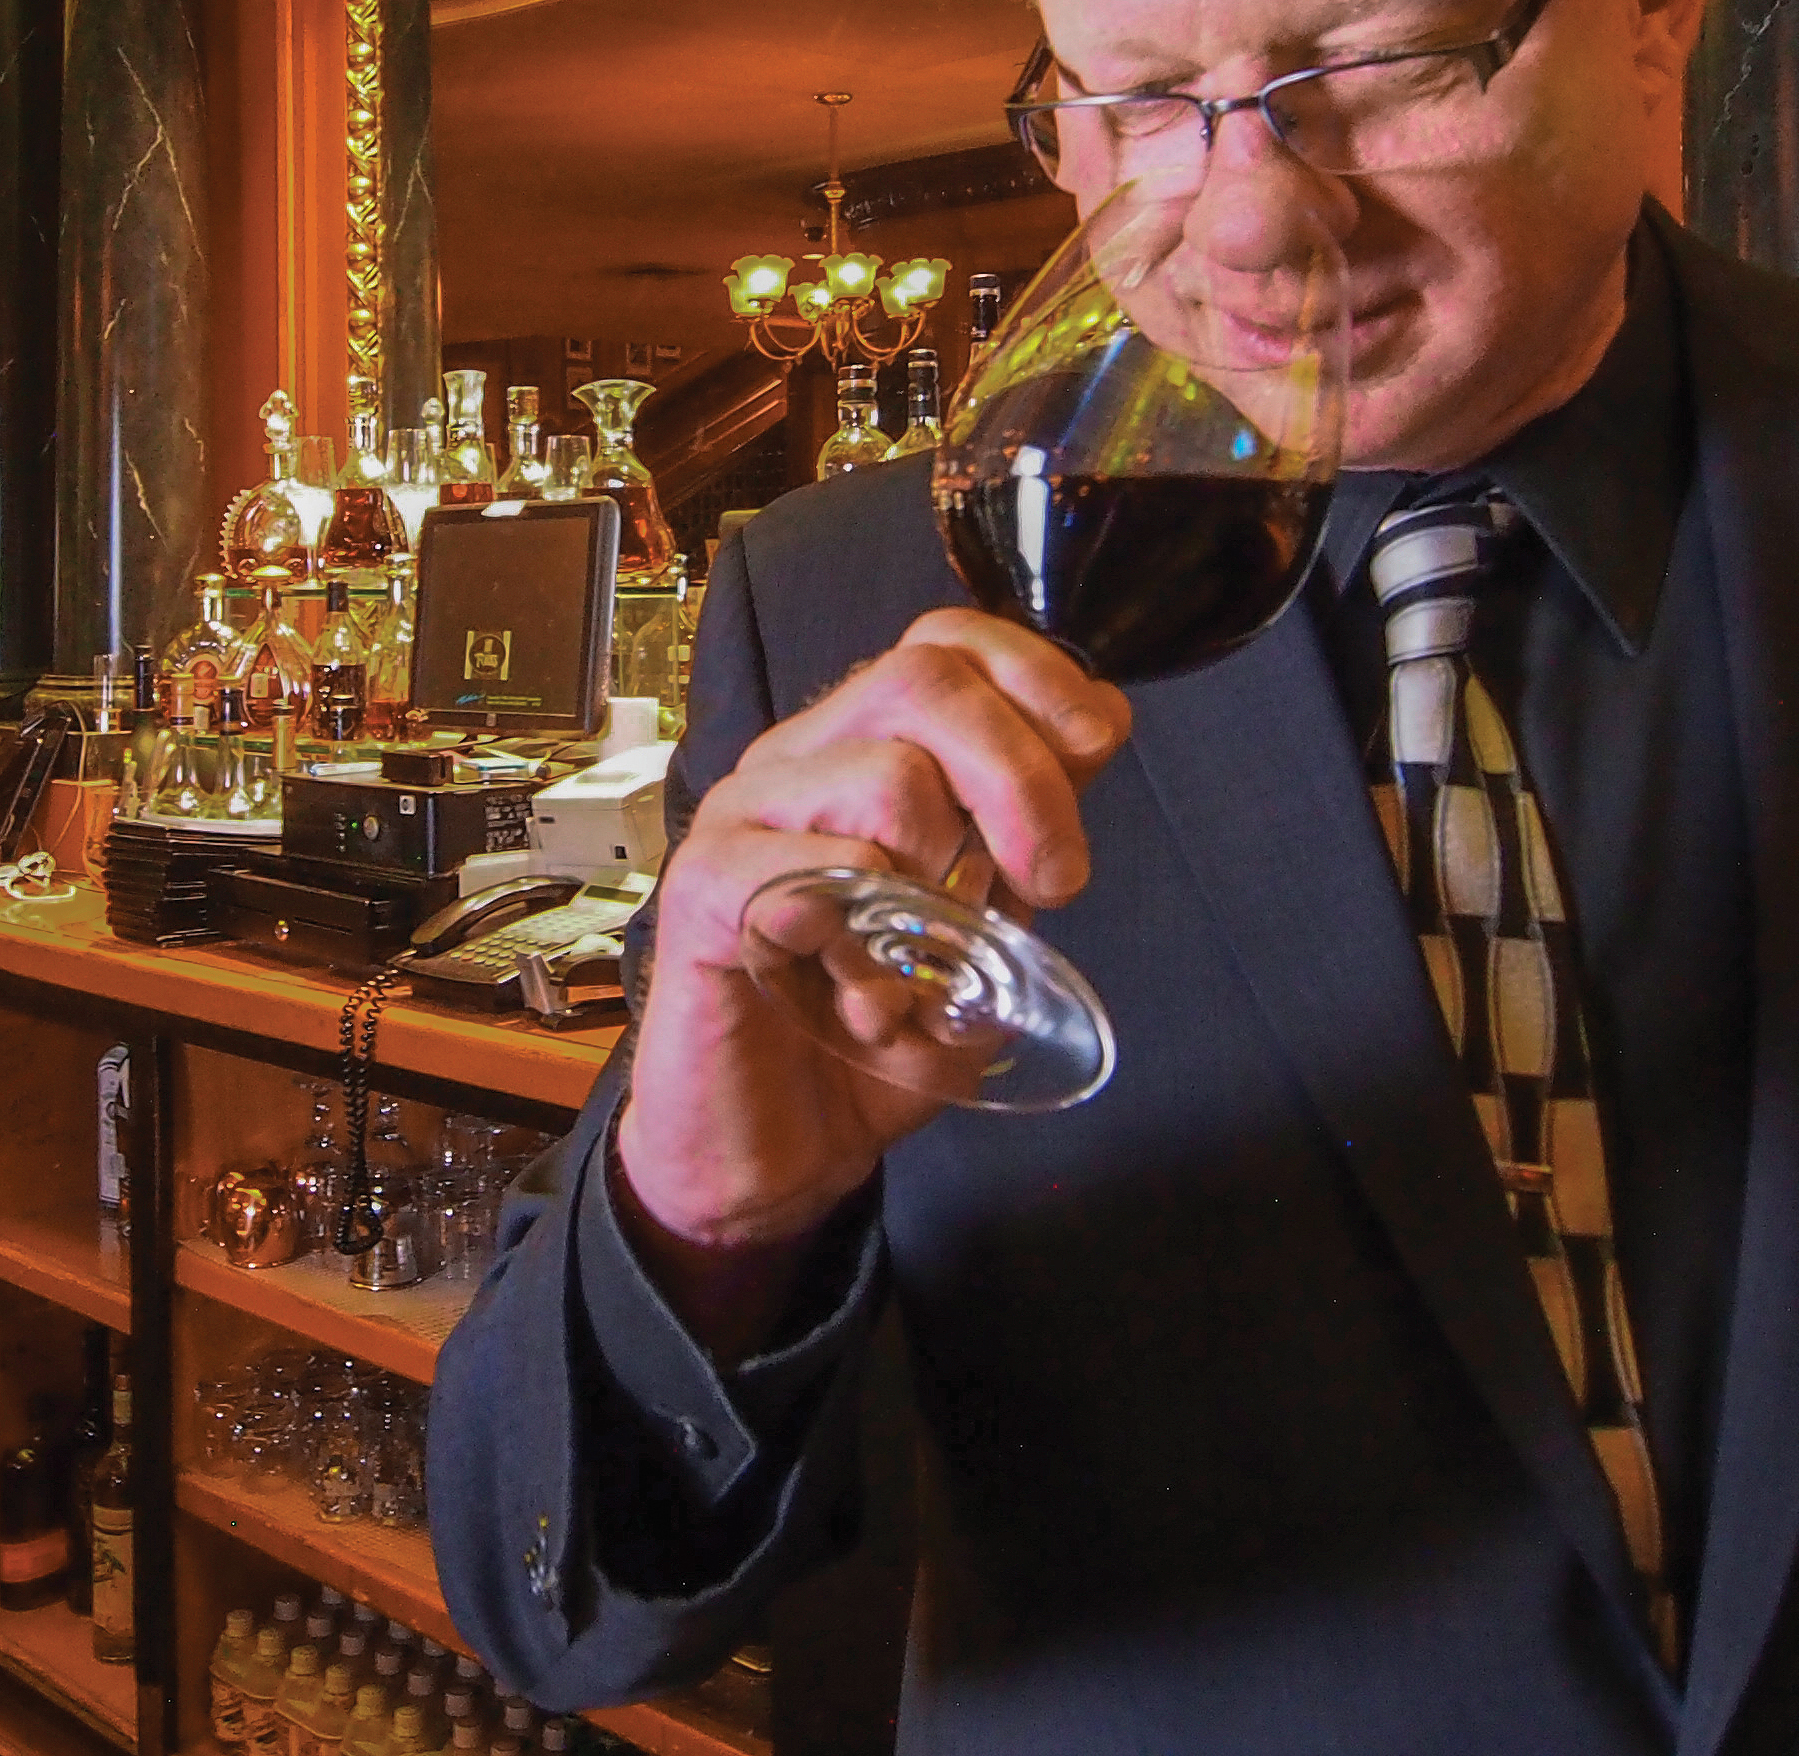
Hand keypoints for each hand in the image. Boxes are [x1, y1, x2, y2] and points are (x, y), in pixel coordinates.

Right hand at [613, 610, 1131, 1304]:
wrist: (770, 1156)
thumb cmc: (867, 1036)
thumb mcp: (981, 928)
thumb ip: (1022, 840)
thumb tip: (1096, 732)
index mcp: (859, 750)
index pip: (945, 642)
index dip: (1038, 677)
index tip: (1095, 757)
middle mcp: (797, 762)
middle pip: (924, 679)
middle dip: (1023, 778)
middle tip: (1052, 881)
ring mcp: (742, 819)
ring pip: (885, 777)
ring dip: (942, 885)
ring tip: (927, 971)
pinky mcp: (702, 894)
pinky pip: (805, 871)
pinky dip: (870, 945)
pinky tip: (872, 1001)